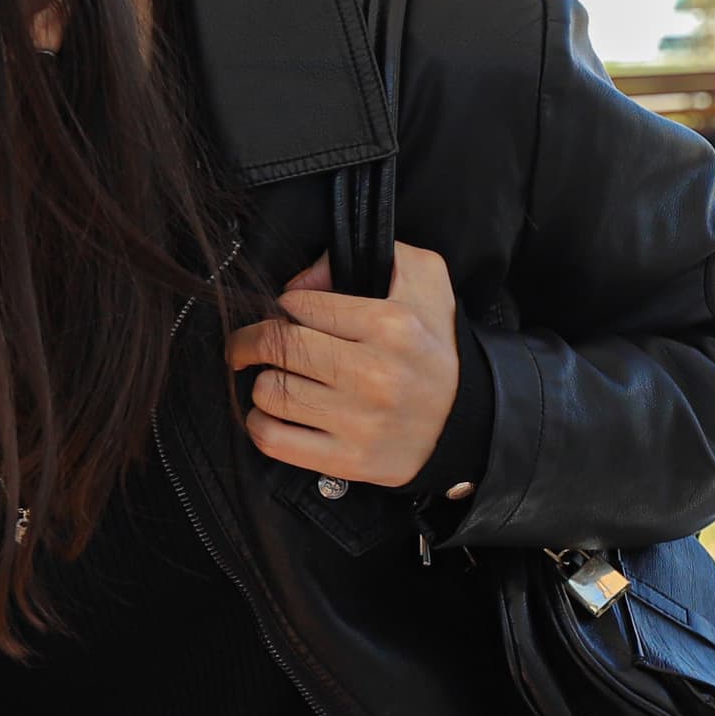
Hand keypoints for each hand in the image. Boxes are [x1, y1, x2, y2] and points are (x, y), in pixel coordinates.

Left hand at [229, 245, 461, 486]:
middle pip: (277, 347)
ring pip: (269, 392)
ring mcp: (361, 422)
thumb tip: (302, 281)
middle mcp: (376, 374)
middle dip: (249, 341)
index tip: (288, 315)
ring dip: (262, 383)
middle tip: (246, 345)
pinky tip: (275, 413)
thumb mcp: (424, 280)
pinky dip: (259, 423)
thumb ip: (377, 255)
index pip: (301, 305)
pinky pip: (272, 438)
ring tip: (279, 379)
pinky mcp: (348, 460)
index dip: (285, 306)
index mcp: (392, 325)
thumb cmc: (433, 346)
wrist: (468, 420)